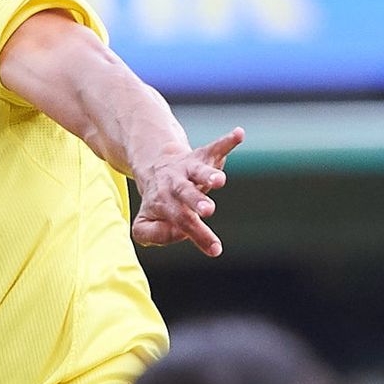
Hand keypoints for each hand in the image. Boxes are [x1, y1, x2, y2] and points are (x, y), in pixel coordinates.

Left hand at [131, 127, 243, 257]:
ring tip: (220, 180)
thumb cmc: (157, 203)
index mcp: (162, 203)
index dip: (198, 235)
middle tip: (208, 211)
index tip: (215, 250)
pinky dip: (227, 141)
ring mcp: (188, 168)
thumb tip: (178, 233)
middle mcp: (174, 184)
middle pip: (186, 194)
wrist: (154, 167)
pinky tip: (239, 134)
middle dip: (197, 202)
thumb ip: (155, 235)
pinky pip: (215, 146)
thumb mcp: (143, 224)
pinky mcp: (201, 155)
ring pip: (198, 170)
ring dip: (210, 174)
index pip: (180, 221)